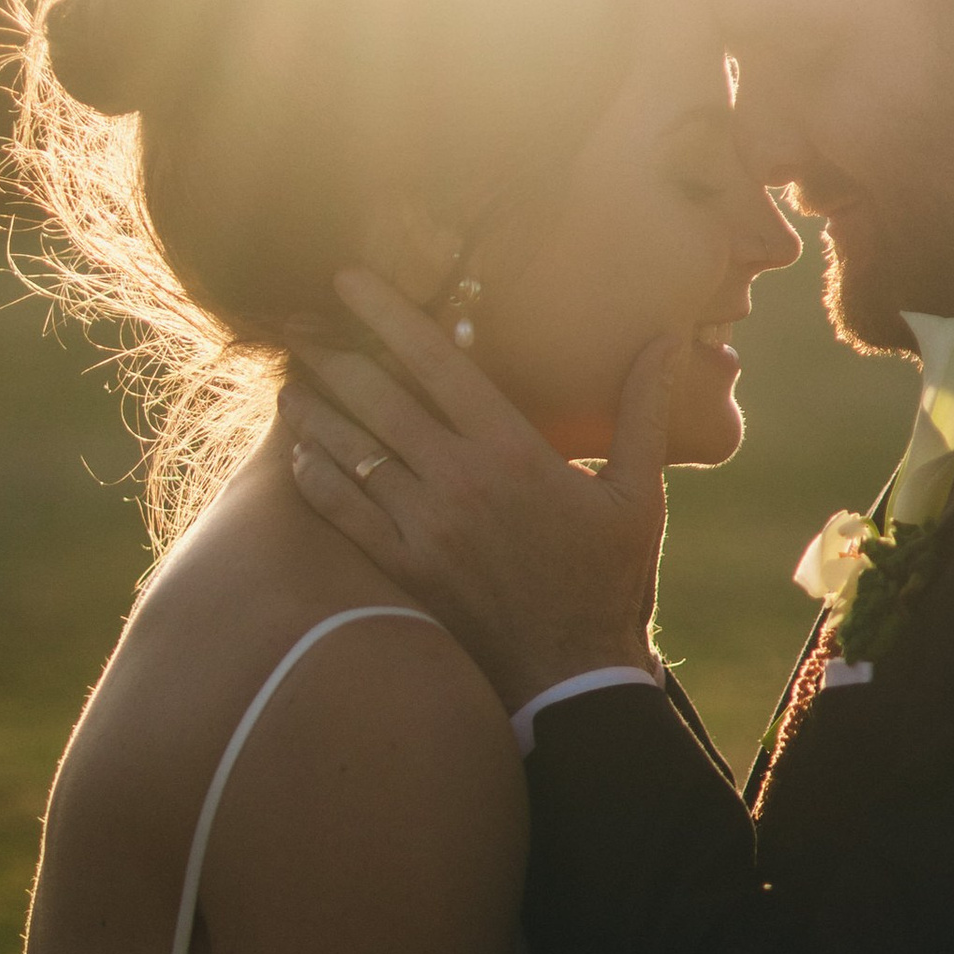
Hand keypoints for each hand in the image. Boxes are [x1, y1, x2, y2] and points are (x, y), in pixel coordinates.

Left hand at [283, 270, 678, 708]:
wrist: (572, 676)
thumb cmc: (609, 579)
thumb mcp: (638, 491)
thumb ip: (643, 410)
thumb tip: (665, 338)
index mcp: (513, 449)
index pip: (437, 361)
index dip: (387, 312)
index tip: (349, 278)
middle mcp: (459, 480)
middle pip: (377, 396)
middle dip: (330, 351)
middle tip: (297, 322)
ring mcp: (424, 526)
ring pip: (350, 449)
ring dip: (313, 409)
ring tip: (289, 379)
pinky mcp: (405, 568)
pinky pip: (342, 512)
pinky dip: (316, 475)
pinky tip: (299, 452)